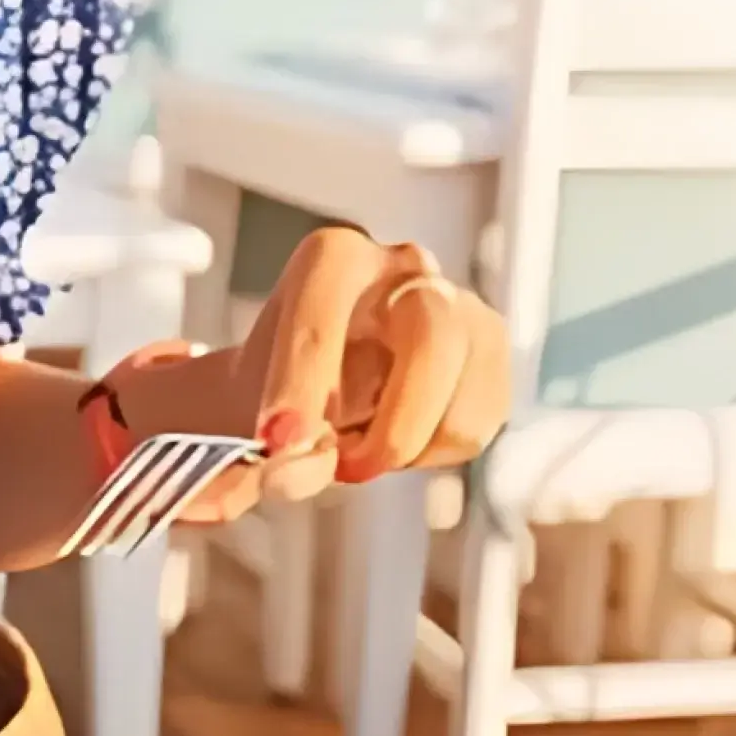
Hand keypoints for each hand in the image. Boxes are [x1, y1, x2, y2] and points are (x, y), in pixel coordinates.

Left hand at [108, 227, 508, 523]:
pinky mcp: (490, 359)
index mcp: (334, 261)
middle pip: (432, 334)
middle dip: (394, 422)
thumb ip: (256, 459)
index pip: (324, 305)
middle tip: (347, 470)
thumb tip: (287, 474)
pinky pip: (475, 425)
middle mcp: (405, 271)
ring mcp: (461, 309)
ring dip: (407, 446)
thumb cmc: (278, 396)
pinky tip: (396, 440)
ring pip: (463, 394)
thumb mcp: (245, 426)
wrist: (311, 399)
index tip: (278, 441)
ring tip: (360, 452)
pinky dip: (429, 455)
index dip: (302, 377)